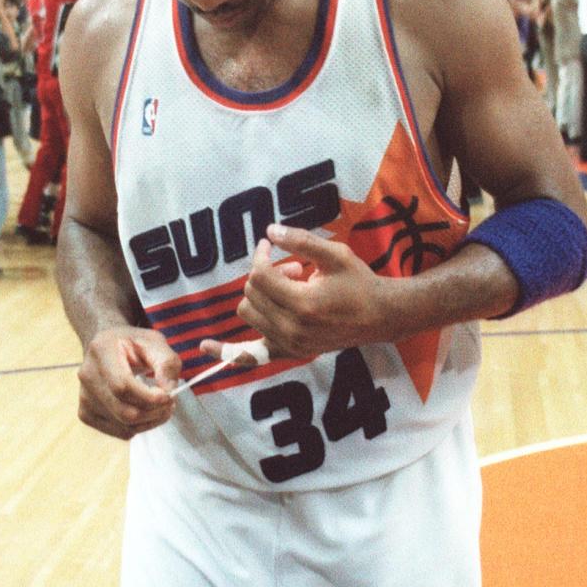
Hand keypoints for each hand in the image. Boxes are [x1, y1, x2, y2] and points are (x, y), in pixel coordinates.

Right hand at [77, 326, 180, 438]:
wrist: (107, 348)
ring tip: (162, 407)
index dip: (149, 397)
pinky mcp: (86, 413)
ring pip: (123, 426)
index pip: (122, 386)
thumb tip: (169, 390)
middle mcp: (87, 376)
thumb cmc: (133, 343)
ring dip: (150, 421)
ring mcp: (84, 397)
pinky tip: (146, 412)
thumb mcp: (155, 342)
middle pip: (123, 411)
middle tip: (170, 403)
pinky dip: (139, 427)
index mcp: (101, 351)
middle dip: (154, 412)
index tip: (169, 396)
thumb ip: (167, 363)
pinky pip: (119, 431)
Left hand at [220, 224, 387, 359]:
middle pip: (251, 293)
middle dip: (265, 275)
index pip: (260, 276)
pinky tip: (206, 348)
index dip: (261, 257)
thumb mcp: (335, 254)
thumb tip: (269, 232)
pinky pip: (250, 353)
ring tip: (289, 290)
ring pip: (248, 313)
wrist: (380, 317)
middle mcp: (293, 328)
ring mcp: (290, 344)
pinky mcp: (290, 352)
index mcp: (303, 304)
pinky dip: (229, 352)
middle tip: (292, 269)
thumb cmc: (359, 282)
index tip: (270, 247)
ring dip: (260, 297)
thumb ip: (301, 241)